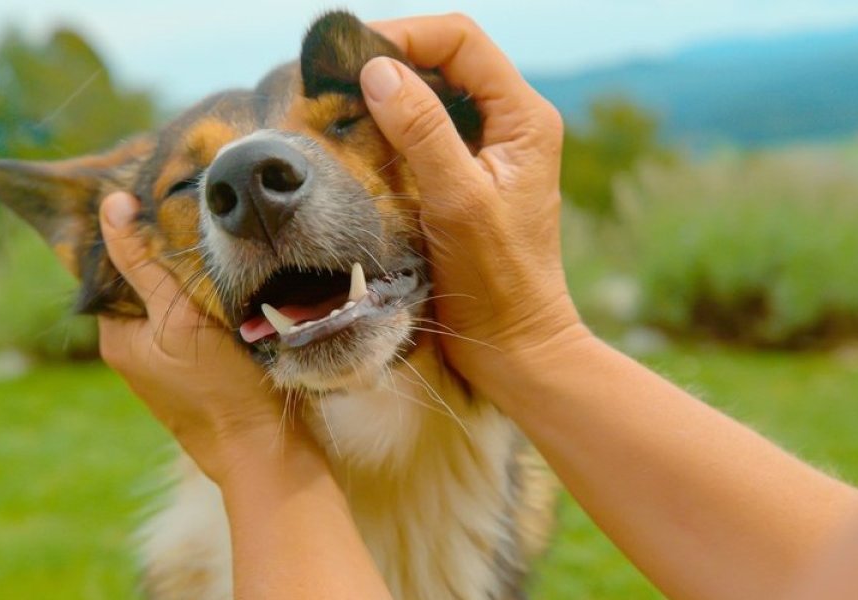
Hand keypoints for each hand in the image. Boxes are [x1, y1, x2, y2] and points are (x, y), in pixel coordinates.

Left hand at [95, 192, 297, 482]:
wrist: (267, 453)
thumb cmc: (222, 390)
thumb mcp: (178, 319)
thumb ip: (144, 263)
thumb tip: (112, 204)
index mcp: (117, 335)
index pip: (112, 263)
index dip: (133, 227)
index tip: (159, 188)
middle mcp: (138, 346)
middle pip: (145, 277)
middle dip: (167, 244)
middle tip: (196, 202)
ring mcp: (172, 357)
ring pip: (177, 294)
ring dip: (196, 268)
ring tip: (222, 230)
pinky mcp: (206, 363)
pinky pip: (201, 314)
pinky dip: (215, 292)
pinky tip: (240, 272)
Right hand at [361, 15, 588, 389]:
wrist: (515, 345)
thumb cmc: (496, 281)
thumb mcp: (457, 201)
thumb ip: (422, 131)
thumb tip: (378, 70)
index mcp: (524, 117)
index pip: (461, 41)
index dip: (406, 34)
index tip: (350, 54)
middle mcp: (512, 124)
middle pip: (447, 59)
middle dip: (391, 59)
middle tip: (333, 77)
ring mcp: (491, 150)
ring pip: (434, 94)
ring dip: (388, 94)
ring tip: (338, 104)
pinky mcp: (469, 177)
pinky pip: (427, 132)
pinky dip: (391, 128)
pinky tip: (359, 142)